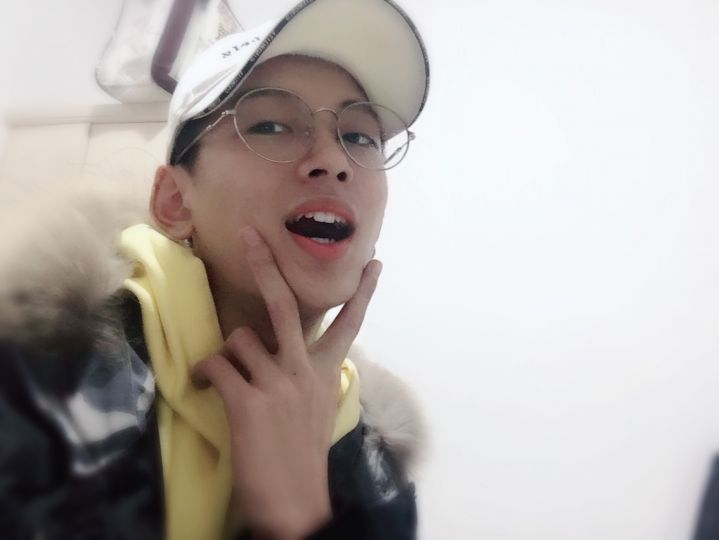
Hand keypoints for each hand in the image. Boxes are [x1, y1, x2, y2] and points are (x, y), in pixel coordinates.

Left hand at [192, 226, 380, 539]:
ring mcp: (278, 382)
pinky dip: (205, 373)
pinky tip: (206, 386)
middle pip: (284, 304)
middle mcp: (305, 369)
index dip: (362, 292)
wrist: (296, 502)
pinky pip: (217, 366)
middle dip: (265, 264)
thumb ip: (308, 377)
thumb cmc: (303, 457)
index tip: (374, 262)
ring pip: (239, 339)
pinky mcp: (249, 400)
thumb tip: (288, 356)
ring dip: (227, 355)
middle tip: (250, 234)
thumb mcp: (318, 410)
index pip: (350, 324)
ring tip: (223, 377)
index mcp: (327, 372)